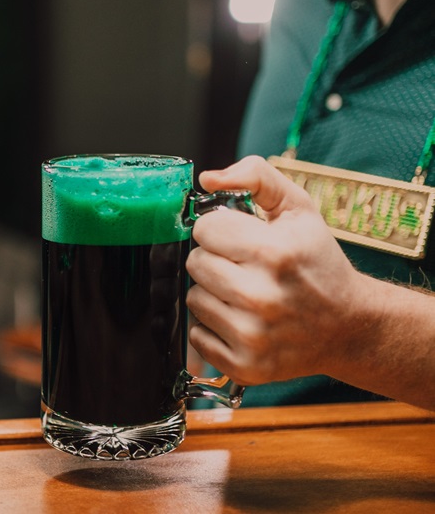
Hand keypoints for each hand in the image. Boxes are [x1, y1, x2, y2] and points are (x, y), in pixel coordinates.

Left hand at [185, 156, 366, 385]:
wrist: (350, 327)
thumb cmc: (318, 262)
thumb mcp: (298, 208)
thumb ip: (255, 177)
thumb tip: (208, 179)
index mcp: (274, 253)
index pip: (204, 229)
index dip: (219, 229)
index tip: (238, 238)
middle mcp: (262, 297)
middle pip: (195, 263)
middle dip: (215, 260)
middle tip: (244, 266)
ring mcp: (253, 336)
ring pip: (194, 299)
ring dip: (213, 293)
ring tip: (246, 293)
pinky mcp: (245, 366)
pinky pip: (196, 335)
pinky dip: (214, 327)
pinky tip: (243, 321)